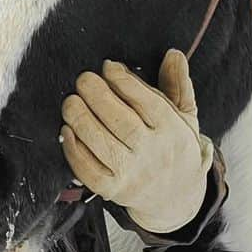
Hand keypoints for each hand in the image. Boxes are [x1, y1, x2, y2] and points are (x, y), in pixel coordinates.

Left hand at [60, 49, 212, 232]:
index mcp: (173, 130)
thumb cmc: (174, 147)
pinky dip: (74, 149)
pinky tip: (67, 131)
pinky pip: (88, 169)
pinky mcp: (112, 189)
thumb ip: (178, 85)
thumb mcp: (184, 116)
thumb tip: (173, 54)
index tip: (108, 67)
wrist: (176, 197)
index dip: (124, 82)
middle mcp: (153, 153)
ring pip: (102, 144)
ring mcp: (132, 173)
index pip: (148, 103)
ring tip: (70, 101)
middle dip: (97, 96)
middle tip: (83, 79)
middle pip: (122, 122)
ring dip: (81, 119)